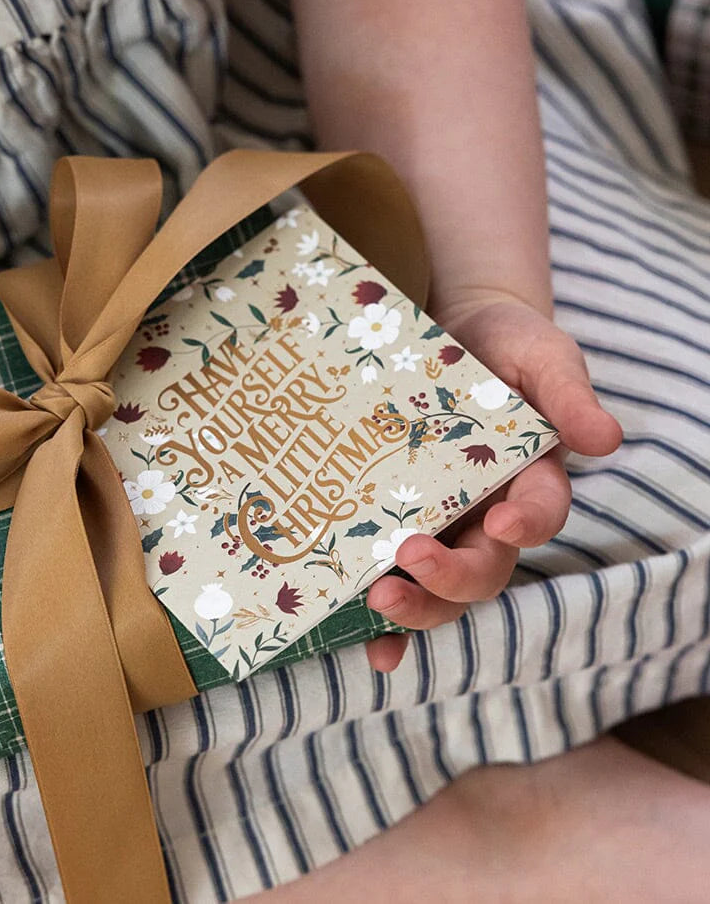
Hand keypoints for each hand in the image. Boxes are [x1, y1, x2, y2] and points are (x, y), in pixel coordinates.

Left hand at [365, 293, 621, 672]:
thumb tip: (607, 437)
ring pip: (440, 590)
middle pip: (485, 571)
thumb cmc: (507, 345)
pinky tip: (362, 640)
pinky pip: (396, 581)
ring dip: (415, 606)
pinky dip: (382, 620)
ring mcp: (445, 527)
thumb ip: (568, 394)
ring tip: (379, 599)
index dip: (528, 525)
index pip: (542, 515)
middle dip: (452, 576)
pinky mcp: (399, 525)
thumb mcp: (542, 357)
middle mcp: (492, 516)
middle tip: (413, 559)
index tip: (502, 521)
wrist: (455, 330)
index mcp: (534, 480)